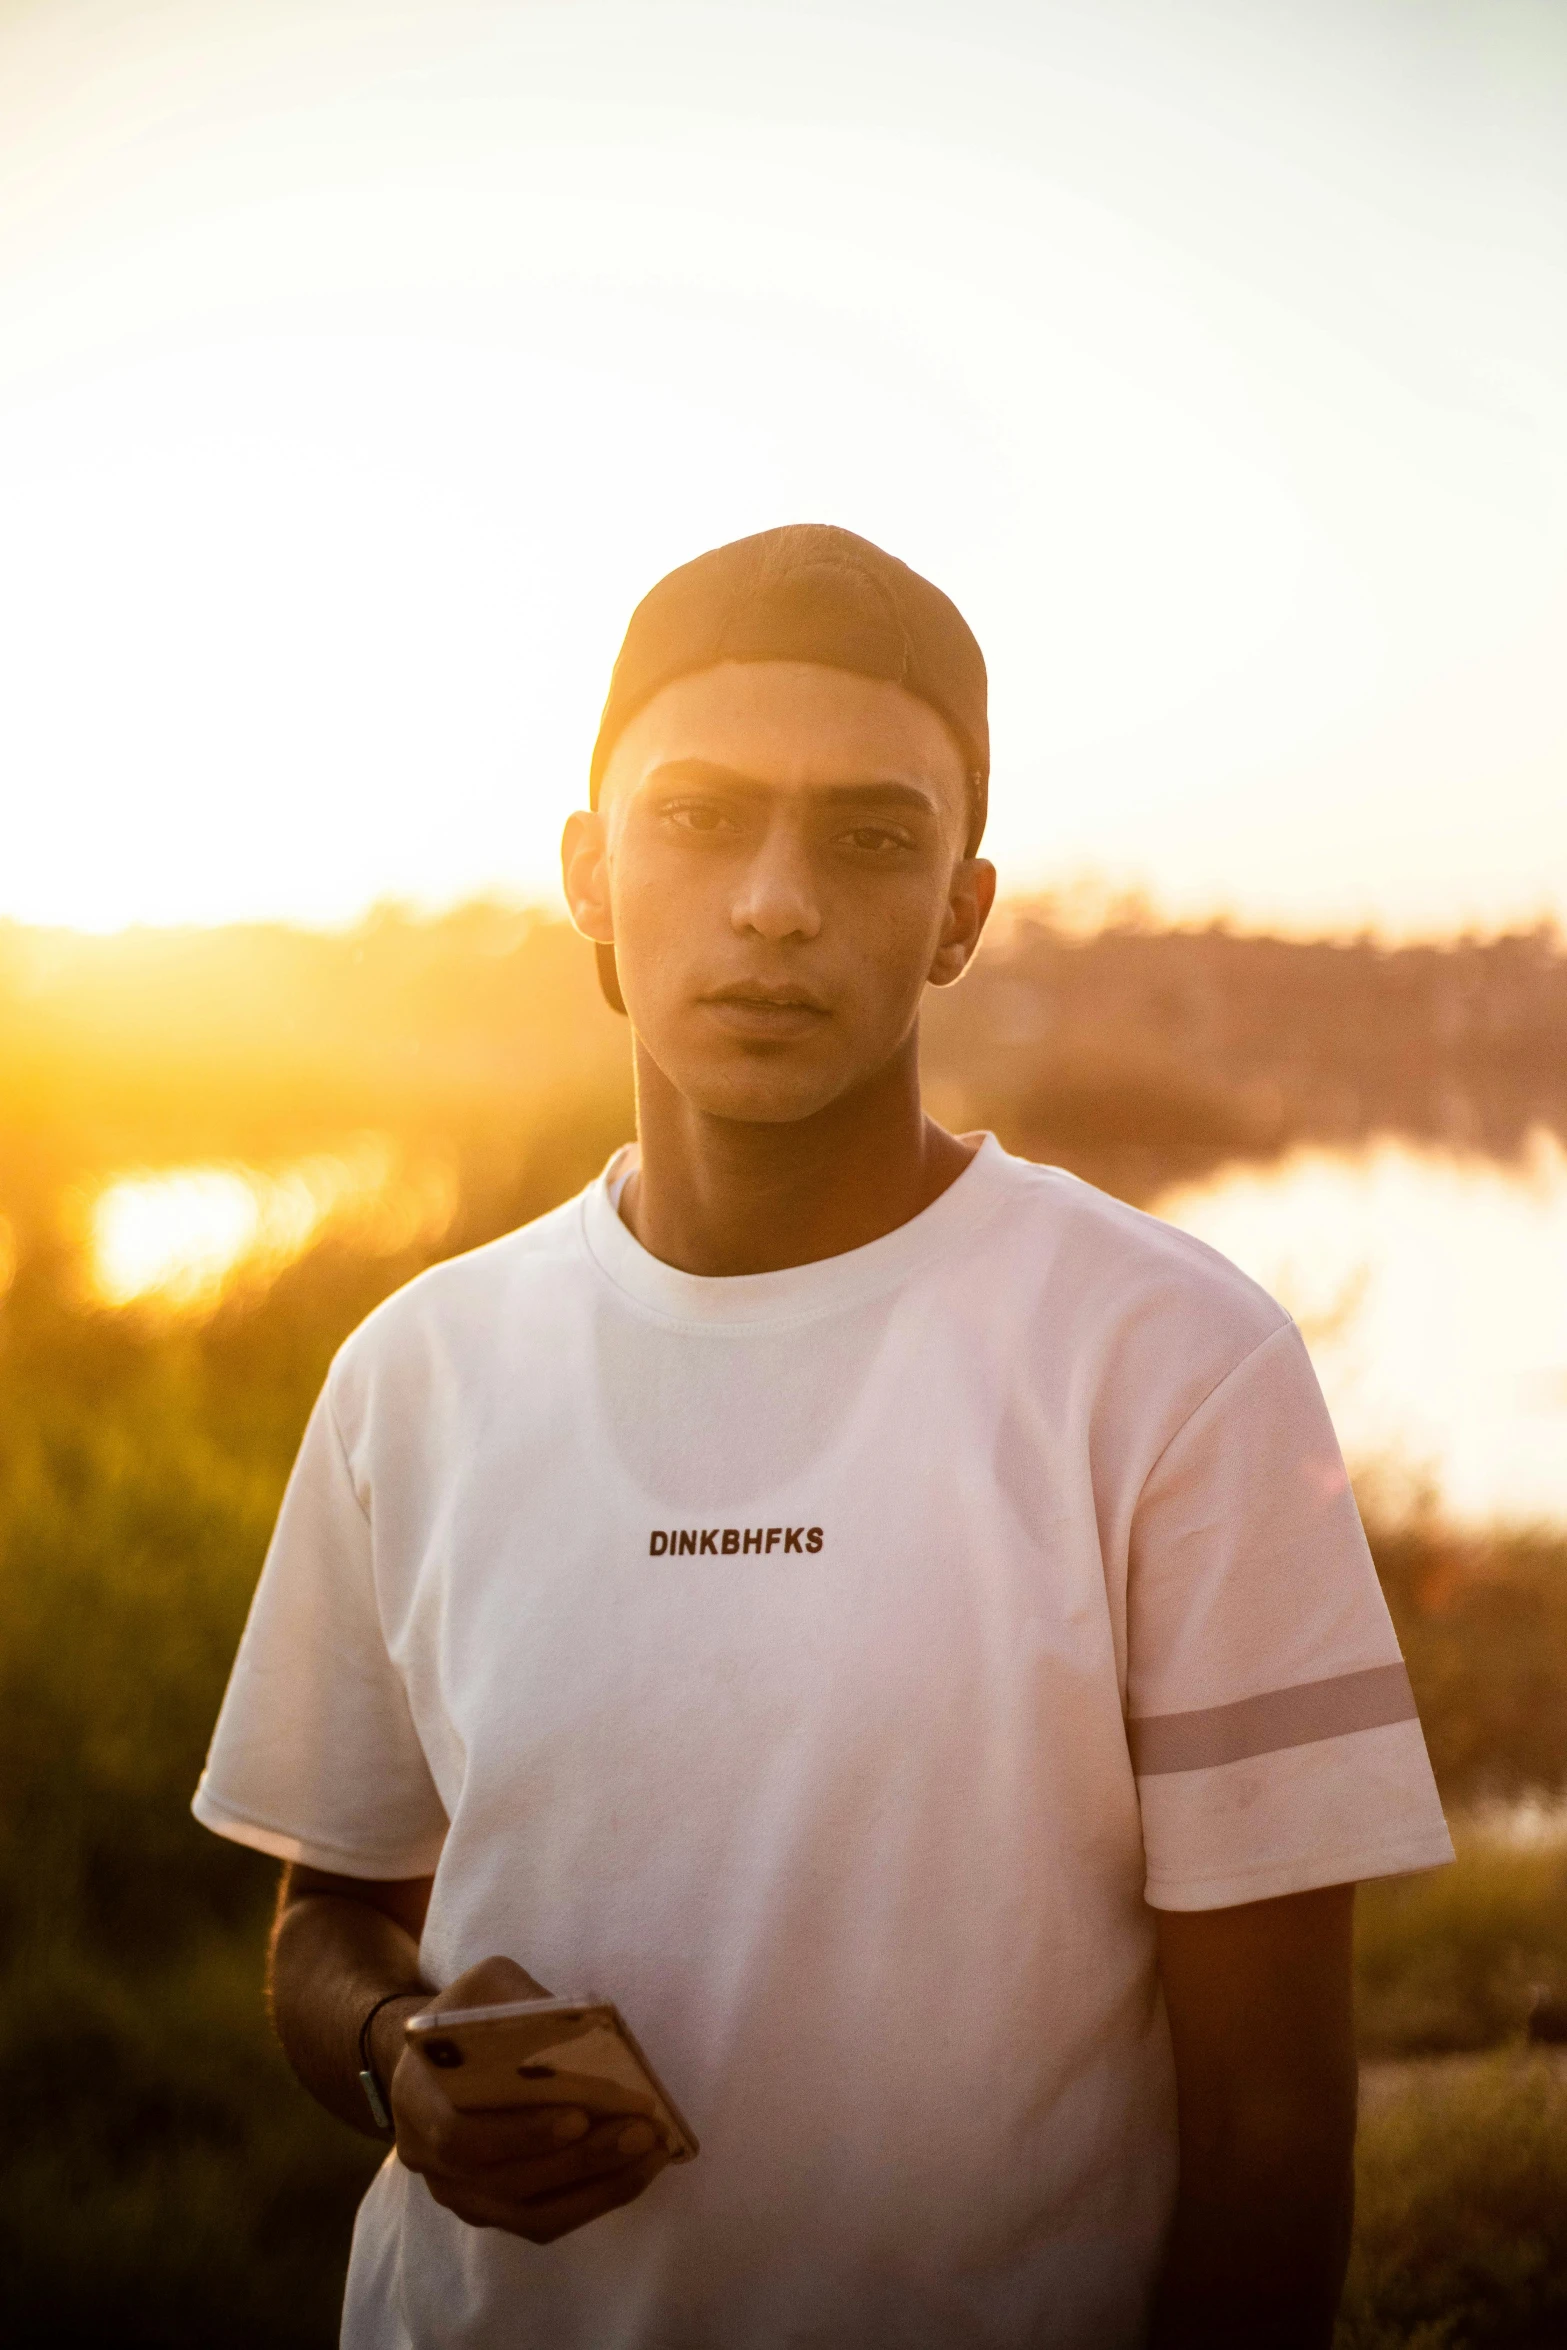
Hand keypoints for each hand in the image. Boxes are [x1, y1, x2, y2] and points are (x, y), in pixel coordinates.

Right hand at [383, 1955, 670, 2243]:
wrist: (439, 2057)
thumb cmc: (467, 2014)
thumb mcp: (485, 1987)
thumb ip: (520, 2004)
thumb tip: (583, 2031)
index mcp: (416, 2099)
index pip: (461, 2137)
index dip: (520, 2135)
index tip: (580, 2116)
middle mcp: (429, 2161)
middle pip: (507, 2181)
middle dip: (580, 2159)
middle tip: (640, 2132)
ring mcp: (459, 2194)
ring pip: (530, 2213)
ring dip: (598, 2186)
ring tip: (651, 2153)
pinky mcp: (491, 2209)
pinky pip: (543, 2221)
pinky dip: (593, 2200)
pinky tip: (635, 2171)